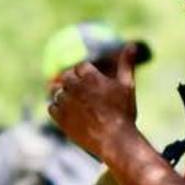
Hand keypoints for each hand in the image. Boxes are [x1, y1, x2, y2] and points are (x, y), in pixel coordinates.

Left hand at [48, 44, 139, 158]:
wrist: (114, 140)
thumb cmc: (123, 113)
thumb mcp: (127, 85)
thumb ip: (126, 63)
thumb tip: (132, 44)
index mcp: (89, 76)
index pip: (80, 67)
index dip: (86, 75)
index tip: (91, 84)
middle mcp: (74, 87)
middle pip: (66, 77)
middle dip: (73, 83)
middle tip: (82, 94)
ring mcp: (65, 102)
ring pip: (57, 92)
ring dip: (65, 95)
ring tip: (77, 105)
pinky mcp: (60, 118)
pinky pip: (52, 108)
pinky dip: (58, 109)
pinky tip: (69, 114)